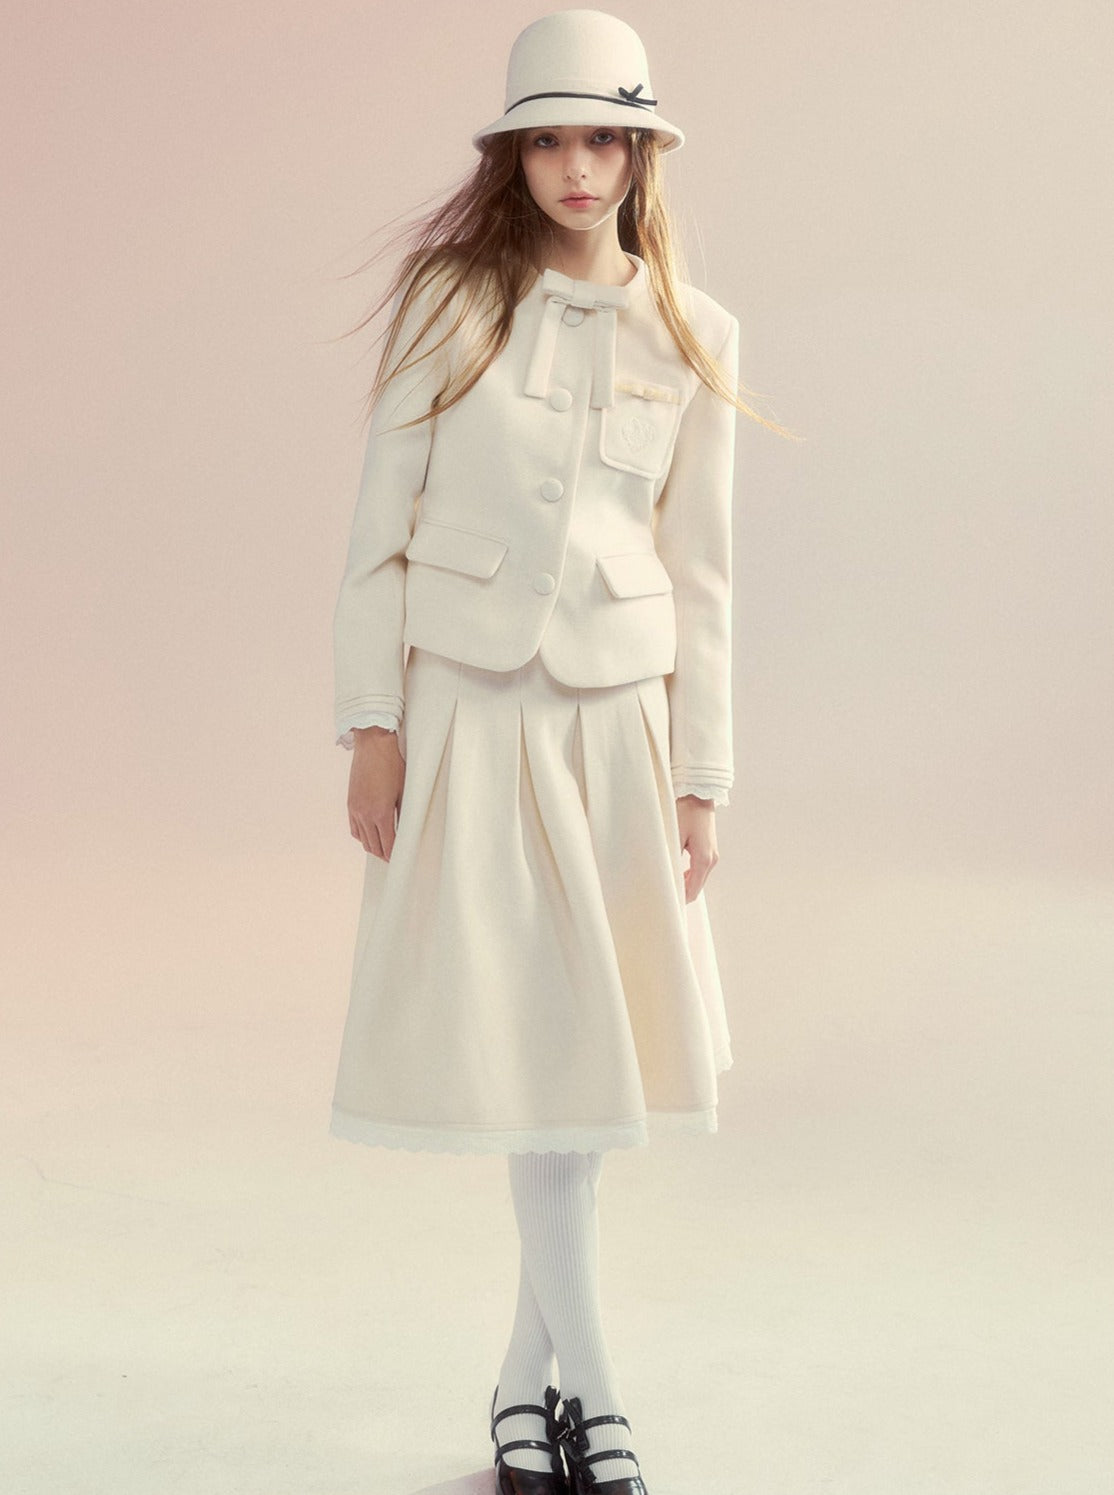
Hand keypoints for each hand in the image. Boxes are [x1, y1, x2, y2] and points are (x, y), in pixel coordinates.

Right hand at [347, 726, 405, 860]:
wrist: (373, 746)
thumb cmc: (392, 765)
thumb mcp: (403, 791)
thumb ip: (402, 813)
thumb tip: (405, 830)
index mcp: (381, 813)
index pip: (388, 845)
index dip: (395, 855)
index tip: (401, 858)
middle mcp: (365, 815)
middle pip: (373, 847)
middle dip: (384, 855)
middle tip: (394, 857)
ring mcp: (355, 810)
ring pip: (362, 840)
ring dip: (373, 847)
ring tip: (383, 849)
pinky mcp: (350, 804)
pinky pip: (354, 828)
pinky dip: (362, 836)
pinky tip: (370, 835)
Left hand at [675, 794, 717, 902]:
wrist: (698, 792)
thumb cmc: (686, 810)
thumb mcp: (675, 835)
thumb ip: (672, 858)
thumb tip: (665, 876)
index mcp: (704, 859)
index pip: (691, 890)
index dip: (679, 900)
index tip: (665, 906)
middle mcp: (711, 860)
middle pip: (695, 887)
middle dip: (680, 893)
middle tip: (661, 897)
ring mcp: (712, 854)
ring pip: (697, 879)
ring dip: (683, 884)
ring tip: (665, 885)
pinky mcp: (708, 849)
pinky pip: (698, 869)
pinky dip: (687, 875)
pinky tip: (674, 873)